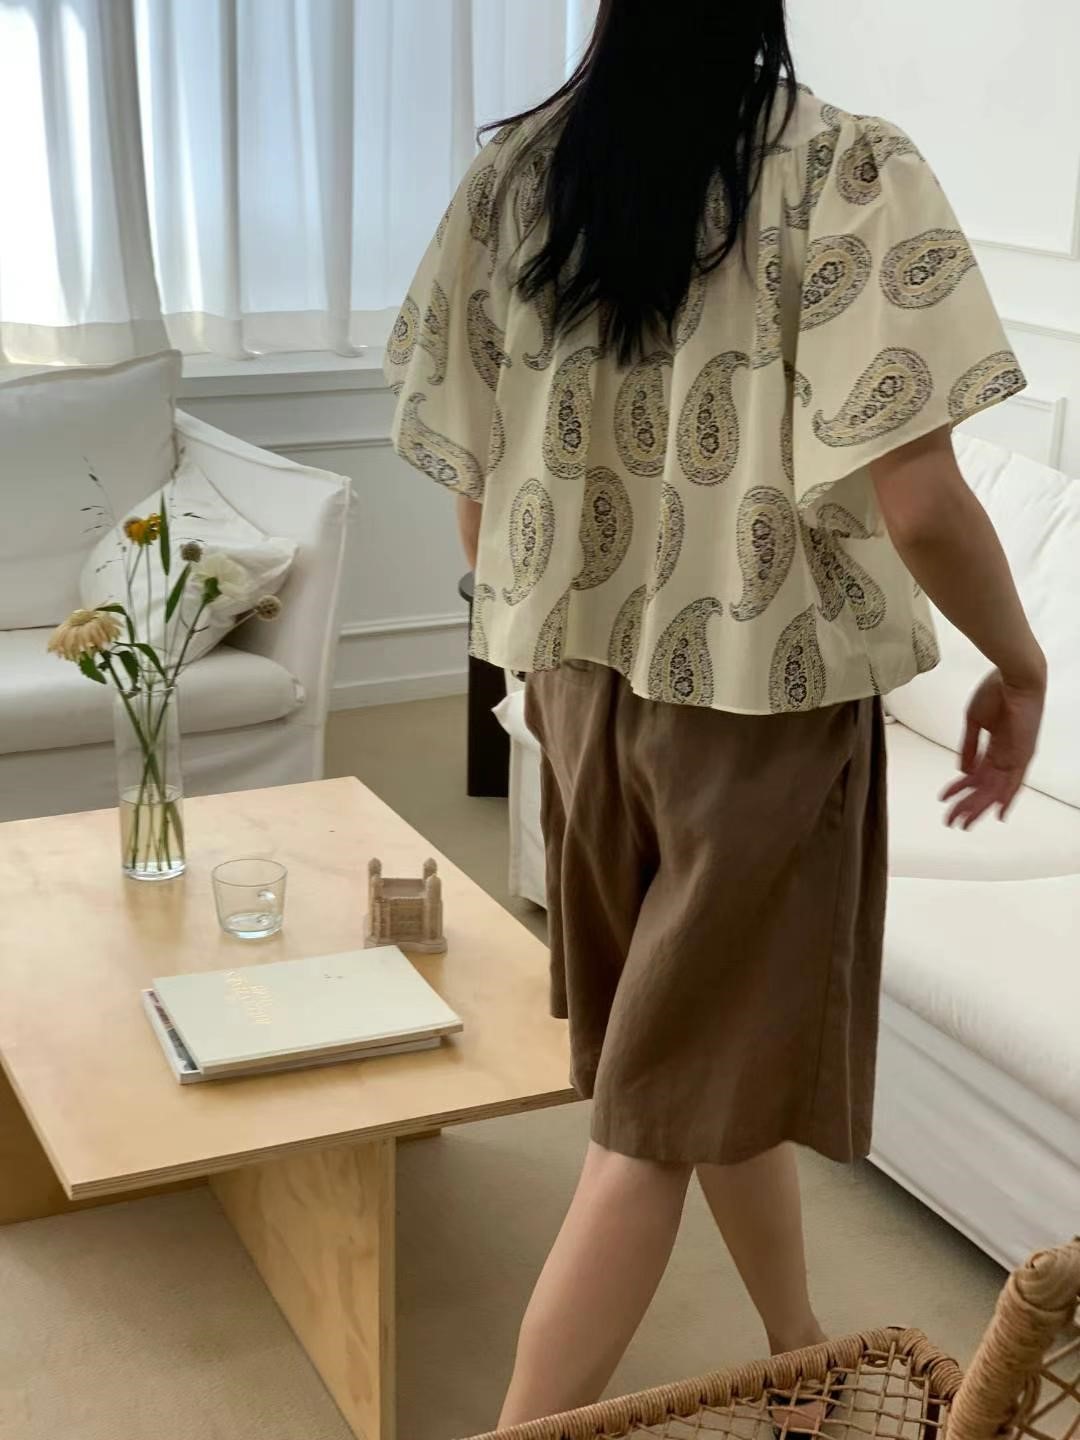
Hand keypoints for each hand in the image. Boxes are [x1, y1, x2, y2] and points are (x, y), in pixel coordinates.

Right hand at [941, 668, 1044, 827]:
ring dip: (978, 806)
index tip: (947, 800)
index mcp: (996, 746)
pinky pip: (1015, 782)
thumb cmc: (995, 691)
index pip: (976, 774)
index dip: (961, 788)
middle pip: (984, 787)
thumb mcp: (975, 722)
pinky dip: (1006, 798)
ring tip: (962, 821)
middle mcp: (1007, 755)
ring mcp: (1015, 756)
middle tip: (951, 820)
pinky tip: (996, 813)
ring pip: (995, 790)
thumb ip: (969, 748)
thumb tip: (962, 770)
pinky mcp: (1023, 755)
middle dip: (967, 804)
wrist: (1014, 677)